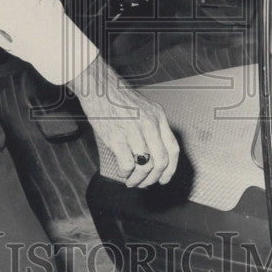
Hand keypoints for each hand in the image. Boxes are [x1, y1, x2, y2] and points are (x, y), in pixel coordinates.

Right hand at [69, 55, 178, 187]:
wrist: (98, 87)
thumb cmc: (118, 99)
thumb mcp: (144, 108)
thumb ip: (152, 128)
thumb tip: (154, 155)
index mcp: (158, 117)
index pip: (173, 149)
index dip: (170, 169)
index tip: (164, 179)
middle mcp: (149, 124)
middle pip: (161, 161)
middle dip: (153, 178)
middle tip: (144, 184)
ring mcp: (133, 131)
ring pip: (145, 166)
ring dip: (138, 179)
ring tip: (131, 181)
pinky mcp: (116, 137)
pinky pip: (128, 165)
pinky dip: (126, 173)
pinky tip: (122, 172)